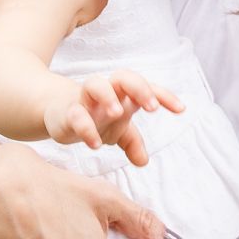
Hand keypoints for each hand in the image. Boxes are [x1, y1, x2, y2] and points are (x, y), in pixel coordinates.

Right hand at [41, 69, 185, 166]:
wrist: (57, 111)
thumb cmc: (94, 116)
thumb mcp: (116, 130)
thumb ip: (132, 142)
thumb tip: (144, 161)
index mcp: (122, 94)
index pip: (147, 88)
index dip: (164, 96)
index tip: (181, 109)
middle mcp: (106, 91)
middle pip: (124, 77)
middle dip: (140, 88)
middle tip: (151, 108)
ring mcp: (85, 99)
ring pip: (95, 85)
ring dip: (108, 97)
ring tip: (117, 113)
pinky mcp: (67, 111)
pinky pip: (76, 113)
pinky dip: (85, 127)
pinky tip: (94, 144)